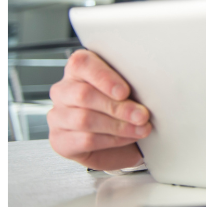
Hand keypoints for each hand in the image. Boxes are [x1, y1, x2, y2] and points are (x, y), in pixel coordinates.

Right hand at [46, 50, 149, 170]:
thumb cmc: (125, 109)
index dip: (104, 77)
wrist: (124, 142)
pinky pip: (85, 140)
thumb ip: (131, 83)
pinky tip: (127, 138)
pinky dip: (112, 140)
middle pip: (83, 95)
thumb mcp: (131, 90)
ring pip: (84, 119)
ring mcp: (58, 116)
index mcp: (79, 70)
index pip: (82, 64)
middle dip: (118, 107)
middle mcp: (64, 91)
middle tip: (141, 115)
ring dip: (118, 125)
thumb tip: (147, 85)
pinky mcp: (61, 140)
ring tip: (140, 128)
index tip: (125, 91)